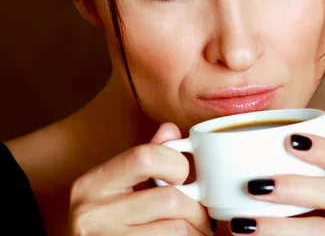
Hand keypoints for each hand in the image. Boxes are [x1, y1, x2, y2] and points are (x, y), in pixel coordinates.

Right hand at [69, 123, 213, 234]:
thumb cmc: (110, 225)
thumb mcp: (120, 189)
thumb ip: (145, 159)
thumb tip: (170, 130)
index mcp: (92, 184)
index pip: (145, 157)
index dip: (177, 164)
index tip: (184, 178)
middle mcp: (92, 213)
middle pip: (169, 199)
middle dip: (195, 208)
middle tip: (202, 215)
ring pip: (176, 228)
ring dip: (196, 230)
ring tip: (195, 231)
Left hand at [227, 134, 324, 234]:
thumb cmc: (320, 221)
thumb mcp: (320, 200)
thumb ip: (296, 179)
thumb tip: (235, 157)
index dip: (322, 148)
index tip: (289, 140)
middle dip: (294, 188)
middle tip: (255, 186)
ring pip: (324, 232)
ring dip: (280, 228)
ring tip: (243, 225)